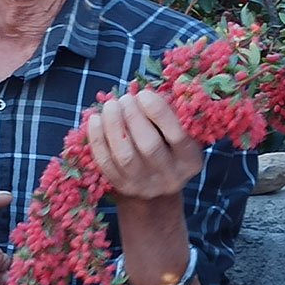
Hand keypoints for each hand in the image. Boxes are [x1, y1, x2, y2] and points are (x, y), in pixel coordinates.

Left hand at [87, 90, 203, 199]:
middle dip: (133, 116)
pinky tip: (95, 119)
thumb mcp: (177, 138)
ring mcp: (143, 184)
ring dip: (114, 125)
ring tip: (110, 105)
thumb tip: (144, 91)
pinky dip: (98, 138)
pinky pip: (105, 162)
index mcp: (189, 160)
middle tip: (125, 98)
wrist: (155, 193)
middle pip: (149, 145)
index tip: (144, 94)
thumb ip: (168, 118)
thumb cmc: (167, 151)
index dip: (159, 112)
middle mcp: (169, 176)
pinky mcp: (122, 186)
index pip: (177, 136)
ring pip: (125, 155)